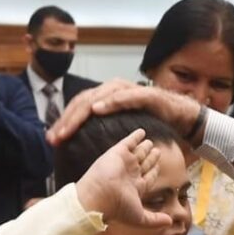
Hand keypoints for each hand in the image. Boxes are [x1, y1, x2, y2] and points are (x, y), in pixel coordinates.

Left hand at [47, 78, 203, 146]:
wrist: (180, 116)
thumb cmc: (152, 122)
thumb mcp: (124, 128)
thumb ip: (106, 130)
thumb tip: (83, 144)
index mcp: (105, 97)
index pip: (79, 108)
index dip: (65, 123)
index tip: (53, 139)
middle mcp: (112, 90)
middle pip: (82, 103)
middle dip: (67, 121)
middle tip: (55, 137)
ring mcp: (127, 90)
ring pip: (97, 99)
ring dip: (81, 114)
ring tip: (69, 128)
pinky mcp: (143, 94)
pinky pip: (123, 97)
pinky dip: (110, 102)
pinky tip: (98, 109)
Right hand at [74, 129, 170, 226]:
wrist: (98, 196)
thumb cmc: (118, 208)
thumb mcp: (140, 217)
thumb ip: (155, 219)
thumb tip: (171, 223)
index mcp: (136, 188)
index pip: (148, 177)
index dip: (154, 172)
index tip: (159, 166)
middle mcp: (130, 174)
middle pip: (144, 164)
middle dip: (151, 158)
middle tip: (158, 151)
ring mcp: (124, 163)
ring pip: (138, 153)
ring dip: (145, 147)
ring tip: (151, 142)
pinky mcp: (118, 153)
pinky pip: (128, 141)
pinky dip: (135, 136)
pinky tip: (142, 131)